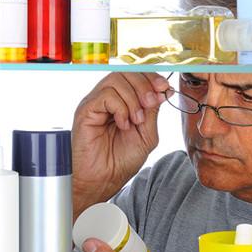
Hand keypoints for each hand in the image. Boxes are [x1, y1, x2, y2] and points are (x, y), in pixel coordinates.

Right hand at [72, 72, 170, 220]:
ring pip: (117, 79)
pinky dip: (121, 108)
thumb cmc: (121, 160)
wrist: (104, 179)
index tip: (165, 87)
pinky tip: (123, 124)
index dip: (152, 77)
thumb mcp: (147, 134)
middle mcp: (109, 99)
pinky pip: (106, 95)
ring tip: (136, 120)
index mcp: (123, 103)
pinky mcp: (86, 110)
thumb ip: (153, 112)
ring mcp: (97, 103)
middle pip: (127, 72)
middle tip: (151, 104)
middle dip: (145, 85)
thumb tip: (162, 90)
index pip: (136, 76)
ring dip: (134, 99)